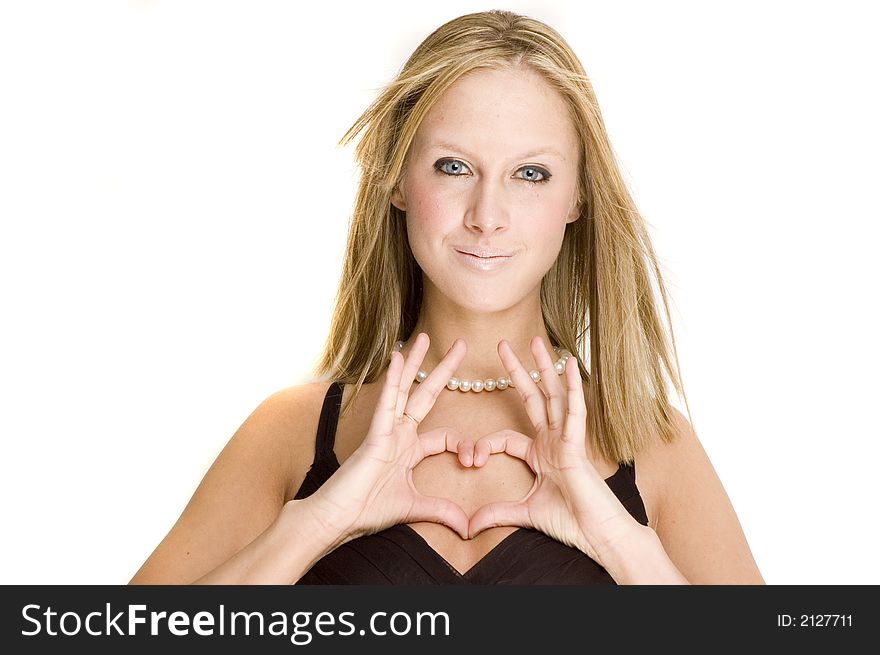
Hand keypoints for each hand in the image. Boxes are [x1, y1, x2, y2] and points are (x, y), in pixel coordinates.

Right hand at [305, 333, 473, 540]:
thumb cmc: (367, 510)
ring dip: (416, 362)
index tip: (474, 461)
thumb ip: (442, 511)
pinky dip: (392, 379)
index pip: (444, 435)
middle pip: (425, 394)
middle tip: (461, 345)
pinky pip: (386, 402)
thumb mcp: (414, 508)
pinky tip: (398, 357)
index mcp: (407, 448)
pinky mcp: (375, 435)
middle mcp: (398, 433)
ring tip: (425, 337)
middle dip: (443, 370)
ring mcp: (385, 431)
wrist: (337, 519)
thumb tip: (467, 526)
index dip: (463, 445)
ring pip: (404, 389)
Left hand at [462, 337, 641, 564]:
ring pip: (554, 395)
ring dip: (545, 367)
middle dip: (520, 370)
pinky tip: (570, 365)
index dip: (485, 445)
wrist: (596, 535)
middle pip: (534, 396)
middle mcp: (553, 439)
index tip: (471, 460)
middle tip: (504, 343)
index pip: (506, 436)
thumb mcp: (523, 514)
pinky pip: (575, 412)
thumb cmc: (569, 522)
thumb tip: (469, 526)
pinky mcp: (578, 446)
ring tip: (537, 341)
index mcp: (540, 452)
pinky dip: (574, 388)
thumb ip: (496, 514)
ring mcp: (567, 439)